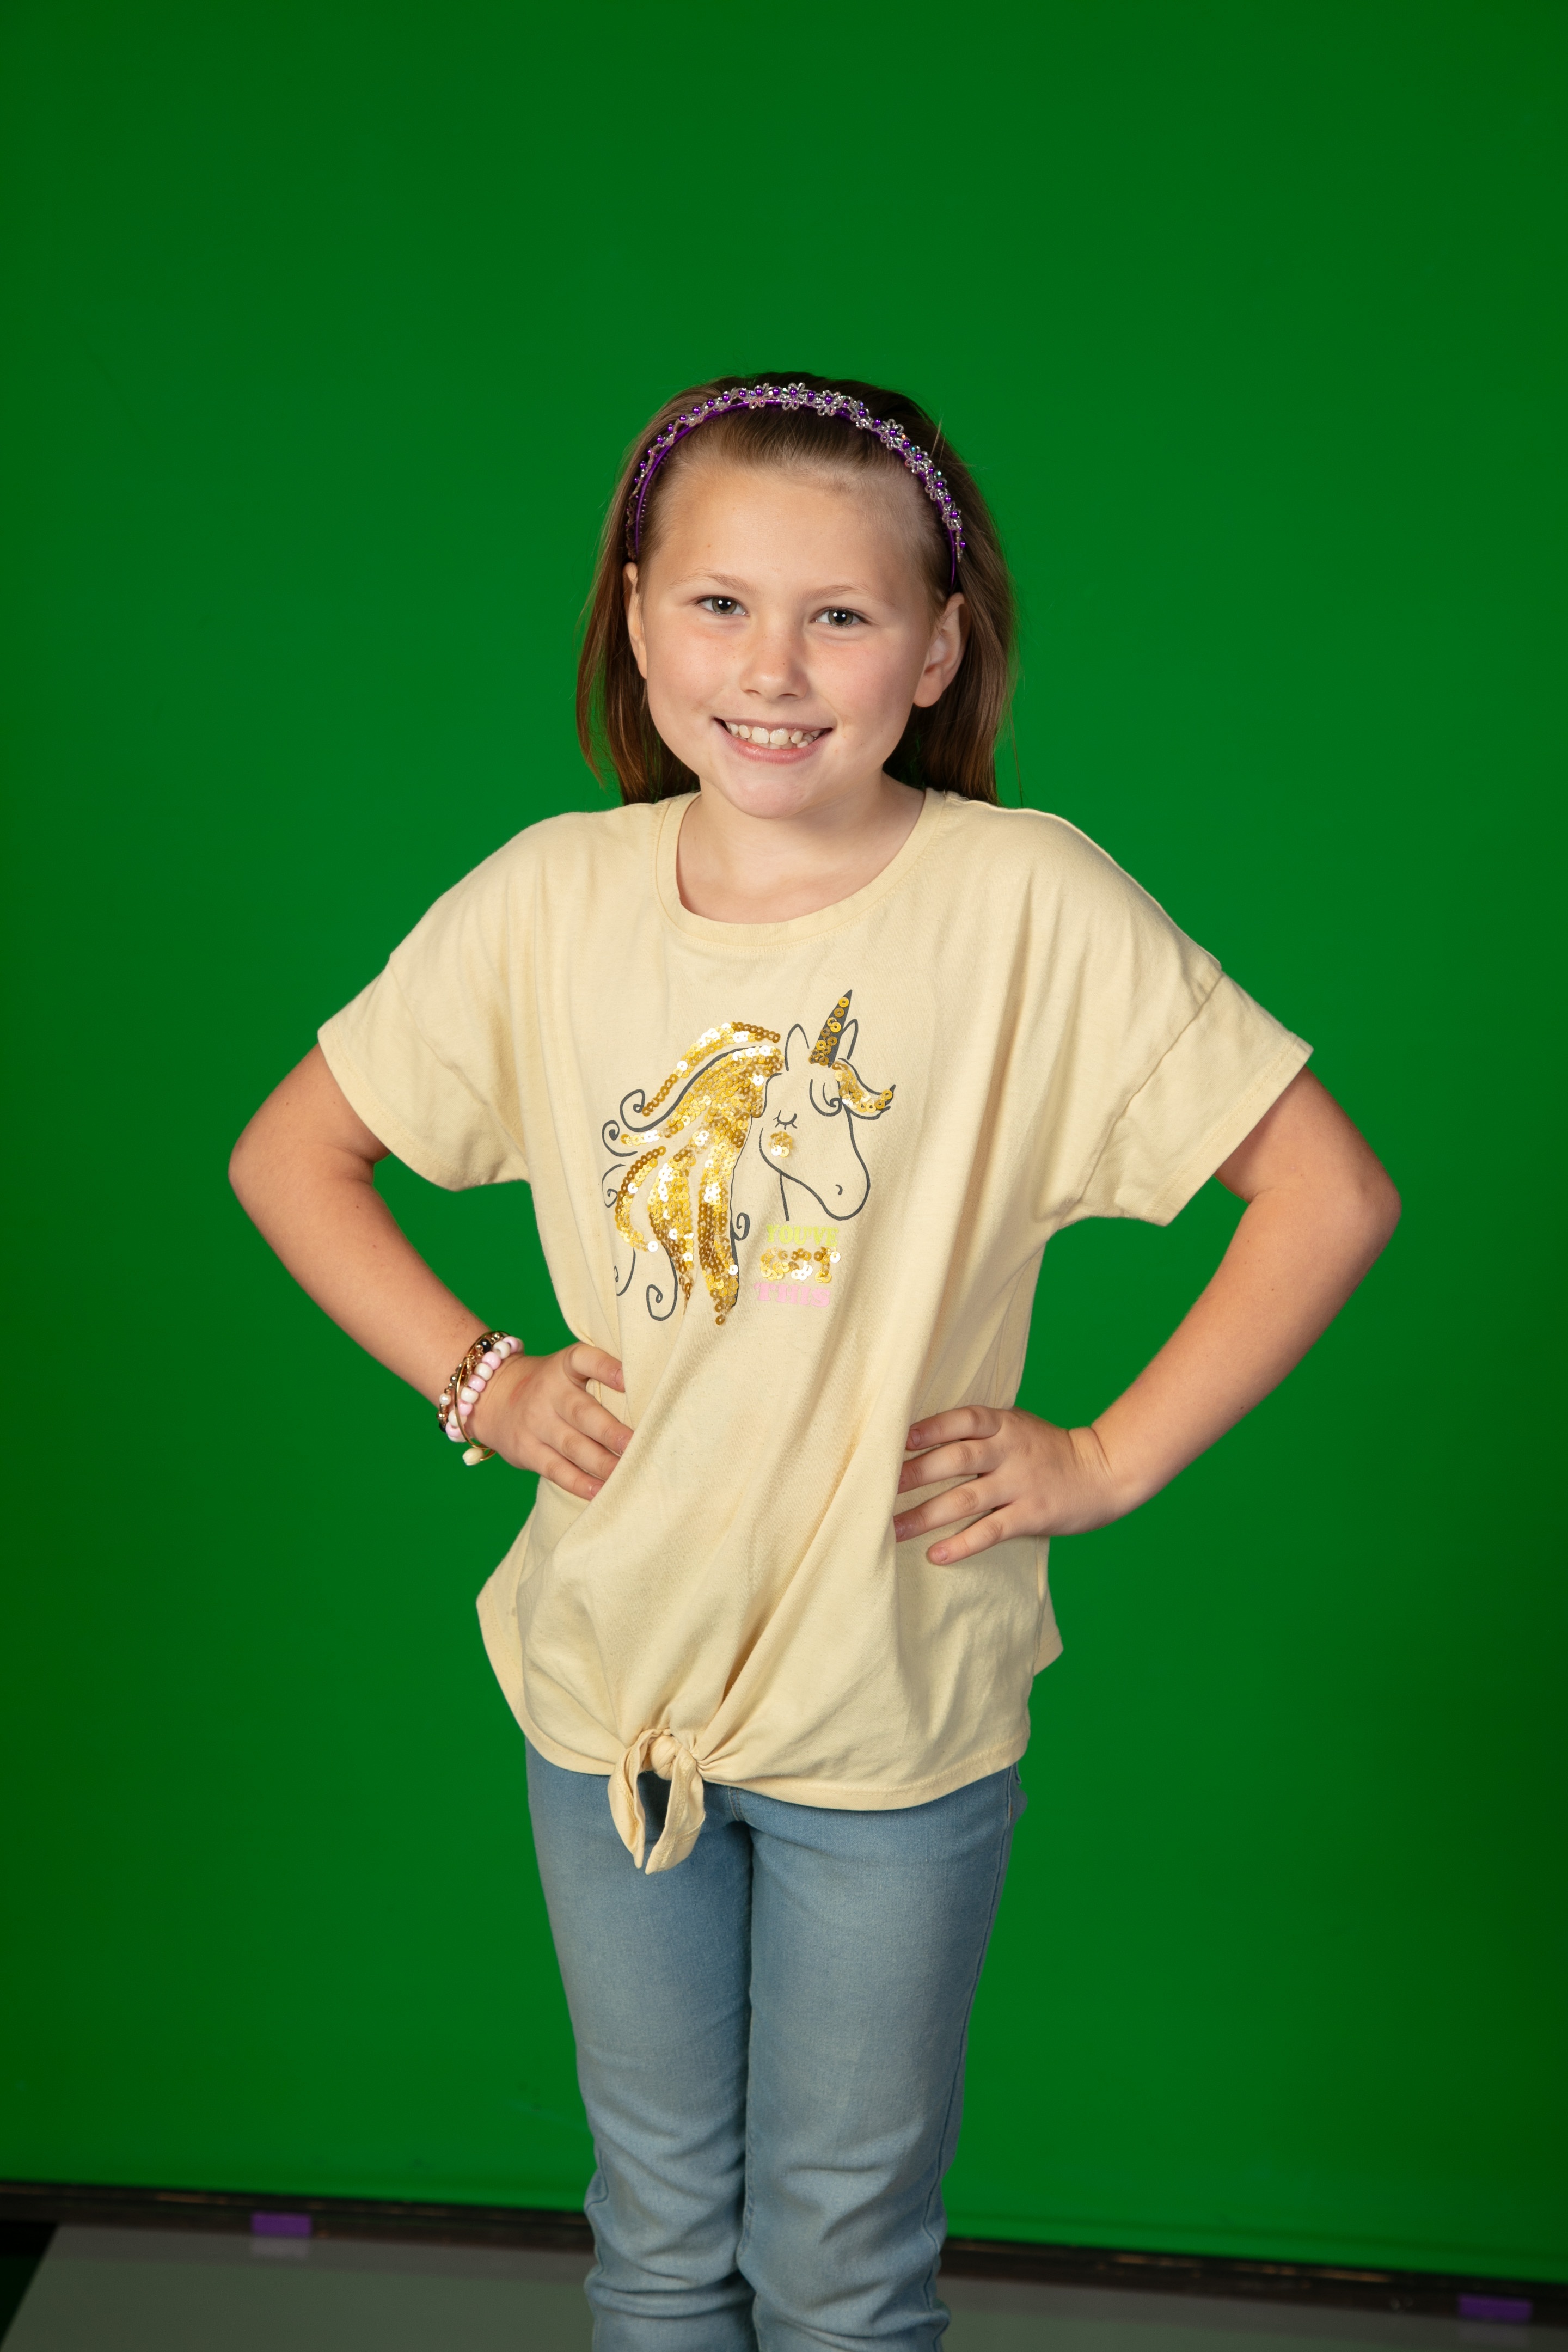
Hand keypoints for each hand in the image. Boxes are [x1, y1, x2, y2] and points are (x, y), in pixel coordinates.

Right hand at [469, 1343, 629, 1499]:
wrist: (491, 1397)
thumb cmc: (549, 1385)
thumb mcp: (565, 1368)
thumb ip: (599, 1376)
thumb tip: (651, 1402)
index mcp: (563, 1366)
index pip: (583, 1360)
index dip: (606, 1367)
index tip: (627, 1378)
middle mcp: (548, 1392)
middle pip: (582, 1412)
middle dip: (611, 1431)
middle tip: (636, 1445)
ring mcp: (536, 1423)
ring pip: (572, 1446)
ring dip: (602, 1462)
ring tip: (627, 1473)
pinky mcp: (527, 1450)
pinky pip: (556, 1470)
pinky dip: (580, 1483)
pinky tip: (602, 1491)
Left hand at [893, 1406, 1128, 1563]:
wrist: (1104, 1472)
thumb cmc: (1047, 1449)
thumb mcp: (1017, 1426)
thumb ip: (979, 1430)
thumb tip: (918, 1436)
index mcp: (1004, 1424)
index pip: (962, 1420)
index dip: (928, 1428)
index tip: (895, 1439)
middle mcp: (1010, 1451)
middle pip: (955, 1459)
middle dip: (913, 1474)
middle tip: (877, 1489)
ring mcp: (1020, 1484)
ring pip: (965, 1499)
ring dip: (926, 1515)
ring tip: (893, 1530)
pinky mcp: (1031, 1515)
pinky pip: (990, 1531)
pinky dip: (962, 1544)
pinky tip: (936, 1554)